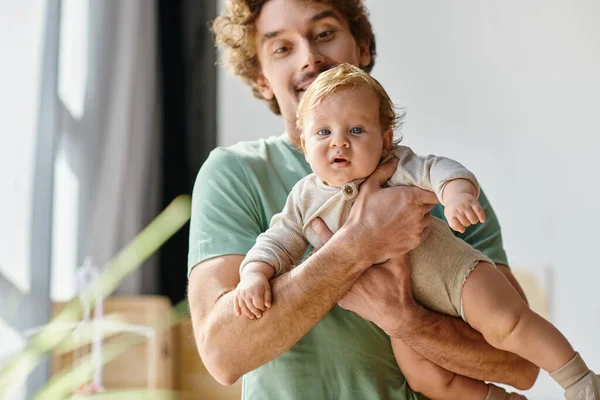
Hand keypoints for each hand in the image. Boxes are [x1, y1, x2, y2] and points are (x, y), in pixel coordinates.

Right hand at [233, 272, 271, 318]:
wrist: (252, 274)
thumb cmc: (261, 282)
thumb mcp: (267, 287)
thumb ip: (268, 297)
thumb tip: (268, 306)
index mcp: (255, 291)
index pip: (258, 304)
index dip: (261, 308)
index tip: (264, 309)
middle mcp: (246, 292)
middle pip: (250, 306)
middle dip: (255, 312)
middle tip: (259, 316)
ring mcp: (240, 293)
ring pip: (243, 306)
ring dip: (247, 313)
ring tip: (252, 317)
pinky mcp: (236, 293)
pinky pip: (235, 302)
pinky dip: (236, 309)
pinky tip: (239, 315)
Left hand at [311, 220, 417, 335]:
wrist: (396, 316)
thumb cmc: (398, 289)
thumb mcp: (399, 265)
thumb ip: (395, 245)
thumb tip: (394, 225)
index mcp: (357, 270)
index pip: (335, 247)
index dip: (323, 232)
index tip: (314, 221)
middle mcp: (344, 283)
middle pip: (326, 259)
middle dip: (323, 244)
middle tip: (316, 226)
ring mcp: (341, 294)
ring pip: (327, 273)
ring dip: (327, 260)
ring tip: (322, 246)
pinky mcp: (342, 302)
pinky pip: (332, 284)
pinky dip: (332, 275)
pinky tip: (334, 268)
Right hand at [341, 157, 438, 262]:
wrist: (360, 242)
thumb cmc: (363, 214)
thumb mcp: (369, 187)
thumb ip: (384, 171)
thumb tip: (394, 160)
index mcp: (410, 197)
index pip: (433, 192)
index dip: (431, 190)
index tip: (425, 189)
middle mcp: (418, 213)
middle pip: (430, 204)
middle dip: (423, 201)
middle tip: (410, 201)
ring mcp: (418, 228)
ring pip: (428, 218)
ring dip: (421, 215)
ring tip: (406, 215)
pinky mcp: (415, 241)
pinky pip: (425, 231)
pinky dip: (420, 228)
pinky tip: (406, 226)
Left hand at [444, 193, 485, 232]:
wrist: (456, 195)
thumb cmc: (453, 209)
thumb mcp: (449, 216)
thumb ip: (454, 225)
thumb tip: (462, 230)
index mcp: (450, 213)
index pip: (455, 224)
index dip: (460, 227)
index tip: (462, 227)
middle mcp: (458, 208)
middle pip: (466, 223)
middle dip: (467, 223)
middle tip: (465, 219)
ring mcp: (466, 205)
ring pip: (473, 219)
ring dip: (474, 221)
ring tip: (471, 218)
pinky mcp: (474, 202)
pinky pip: (479, 211)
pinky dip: (482, 217)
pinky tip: (482, 220)